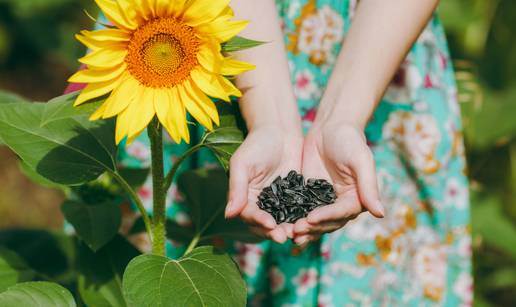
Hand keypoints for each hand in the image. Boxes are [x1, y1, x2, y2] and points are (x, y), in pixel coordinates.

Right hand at [225, 125, 302, 242]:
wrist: (279, 130)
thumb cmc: (257, 143)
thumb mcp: (243, 164)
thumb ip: (237, 188)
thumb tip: (228, 215)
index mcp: (245, 197)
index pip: (250, 215)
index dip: (259, 222)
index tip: (269, 225)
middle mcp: (261, 203)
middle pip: (266, 224)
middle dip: (274, 231)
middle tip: (284, 236)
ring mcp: (279, 201)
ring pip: (283, 221)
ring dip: (289, 229)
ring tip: (298, 234)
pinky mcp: (296, 197)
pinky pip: (298, 211)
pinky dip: (303, 218)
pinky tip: (310, 223)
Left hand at [293, 122, 383, 245]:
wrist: (330, 127)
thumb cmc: (350, 140)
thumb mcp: (361, 160)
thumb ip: (369, 187)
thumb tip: (381, 214)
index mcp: (356, 199)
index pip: (341, 213)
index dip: (326, 217)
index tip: (311, 218)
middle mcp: (340, 204)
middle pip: (327, 222)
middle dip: (312, 227)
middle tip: (295, 230)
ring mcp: (323, 202)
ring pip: (313, 221)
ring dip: (302, 229)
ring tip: (287, 233)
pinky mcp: (307, 196)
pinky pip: (300, 210)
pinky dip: (291, 218)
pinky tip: (280, 223)